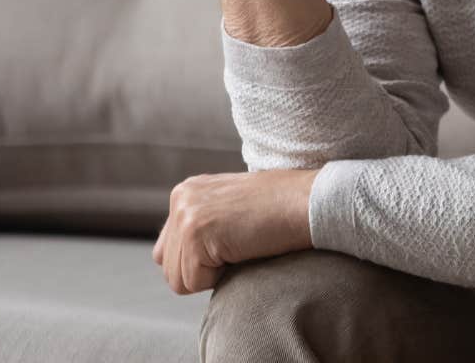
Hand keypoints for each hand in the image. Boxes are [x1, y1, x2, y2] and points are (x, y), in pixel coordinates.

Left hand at [153, 169, 317, 294]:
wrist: (307, 202)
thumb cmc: (280, 210)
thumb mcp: (229, 209)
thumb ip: (202, 225)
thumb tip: (182, 260)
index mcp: (186, 192)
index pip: (167, 251)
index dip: (200, 262)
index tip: (232, 245)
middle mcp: (180, 198)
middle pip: (168, 267)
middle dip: (202, 271)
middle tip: (238, 248)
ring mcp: (186, 214)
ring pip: (178, 279)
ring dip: (211, 276)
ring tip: (240, 248)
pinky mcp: (195, 233)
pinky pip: (194, 282)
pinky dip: (220, 278)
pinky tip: (242, 250)